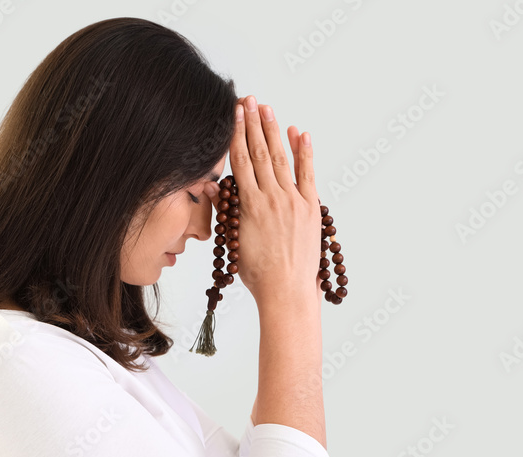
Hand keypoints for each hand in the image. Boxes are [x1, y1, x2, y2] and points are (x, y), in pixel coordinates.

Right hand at [224, 95, 322, 307]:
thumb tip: (211, 187)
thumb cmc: (257, 273)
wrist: (285, 289)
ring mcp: (293, 200)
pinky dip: (305, 152)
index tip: (234, 114)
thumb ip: (226, 211)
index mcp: (249, 205)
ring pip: (281, 158)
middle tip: (250, 101)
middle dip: (254, 124)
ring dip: (274, 131)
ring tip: (268, 109)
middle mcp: (271, 197)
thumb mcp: (235, 241)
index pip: (240, 161)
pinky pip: (307, 174)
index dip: (236, 134)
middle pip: (260, 152)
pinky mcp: (310, 208)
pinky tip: (301, 133)